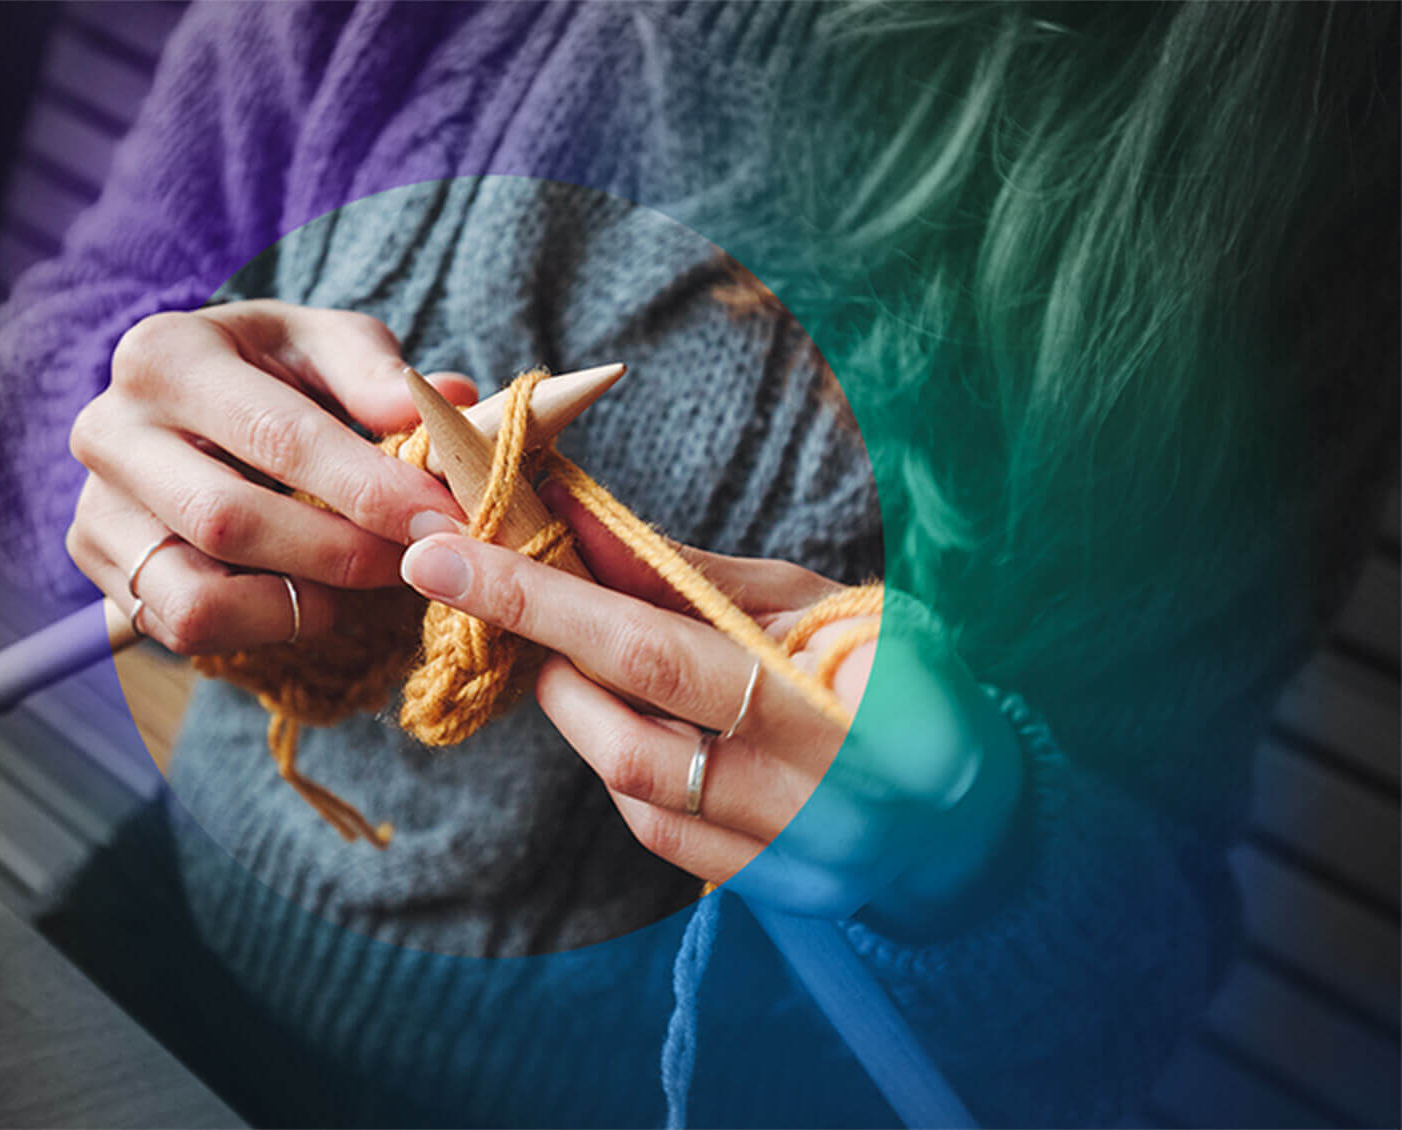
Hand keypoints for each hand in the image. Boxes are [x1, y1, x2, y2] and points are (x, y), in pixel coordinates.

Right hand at [67, 300, 474, 653]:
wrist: (195, 408)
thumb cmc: (275, 372)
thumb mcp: (326, 348)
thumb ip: (379, 375)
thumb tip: (448, 405)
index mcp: (167, 353)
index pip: (279, 435)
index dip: (370, 486)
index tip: (444, 517)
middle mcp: (109, 429)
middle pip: (231, 522)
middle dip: (343, 553)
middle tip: (424, 560)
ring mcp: (93, 506)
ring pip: (197, 597)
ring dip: (301, 604)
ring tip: (365, 581)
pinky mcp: (100, 568)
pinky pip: (183, 628)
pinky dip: (263, 625)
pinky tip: (312, 595)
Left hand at [398, 485, 1023, 925]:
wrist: (969, 803)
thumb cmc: (880, 669)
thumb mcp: (802, 599)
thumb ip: (682, 573)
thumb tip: (567, 517)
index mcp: (836, 682)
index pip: (659, 642)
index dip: (545, 599)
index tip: (447, 556)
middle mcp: (816, 779)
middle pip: (635, 719)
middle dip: (529, 638)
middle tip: (454, 579)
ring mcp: (794, 845)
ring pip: (632, 778)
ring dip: (576, 705)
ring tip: (574, 655)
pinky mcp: (770, 886)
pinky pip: (656, 826)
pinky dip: (622, 763)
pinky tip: (630, 720)